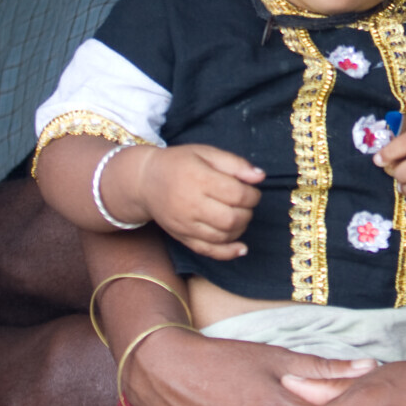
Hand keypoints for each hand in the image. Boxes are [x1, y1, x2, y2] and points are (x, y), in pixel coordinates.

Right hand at [108, 143, 263, 258]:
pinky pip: (208, 251)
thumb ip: (235, 164)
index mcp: (199, 179)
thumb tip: (260, 177)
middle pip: (232, 218)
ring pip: (223, 236)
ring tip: (238, 215)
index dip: (253, 194)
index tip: (252, 190)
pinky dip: (228, 252)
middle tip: (246, 203)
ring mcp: (185, 224)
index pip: (237, 194)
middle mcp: (191, 205)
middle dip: (248, 212)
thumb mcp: (206, 153)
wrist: (145, 181)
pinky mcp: (182, 237)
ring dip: (240, 228)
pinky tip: (241, 248)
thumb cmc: (179, 163)